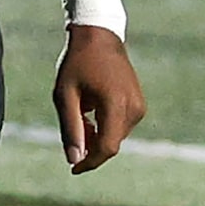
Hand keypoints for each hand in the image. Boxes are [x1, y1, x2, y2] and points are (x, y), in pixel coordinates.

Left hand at [53, 26, 145, 172]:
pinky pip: (120, 126)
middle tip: (72, 124)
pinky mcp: (139, 104)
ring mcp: (139, 107)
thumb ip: (70, 128)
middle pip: (111, 144)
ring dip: (96, 135)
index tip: (73, 169)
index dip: (90, 162)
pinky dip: (104, 126)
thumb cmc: (77, 63)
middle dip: (90, 146)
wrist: (99, 36)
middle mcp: (134, 108)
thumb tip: (74, 160)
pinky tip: (90, 109)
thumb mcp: (65, 95)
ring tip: (80, 110)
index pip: (107, 147)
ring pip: (115, 136)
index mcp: (116, 105)